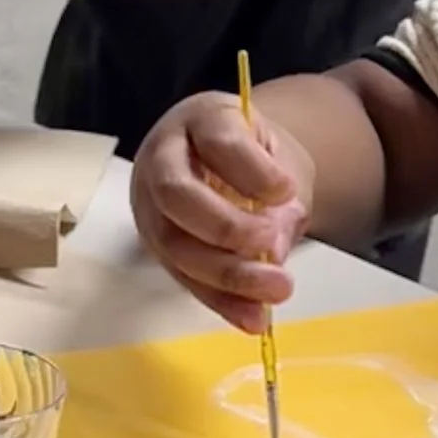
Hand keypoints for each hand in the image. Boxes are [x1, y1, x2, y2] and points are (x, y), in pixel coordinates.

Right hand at [129, 90, 313, 332]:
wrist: (230, 165)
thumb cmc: (255, 156)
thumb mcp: (279, 159)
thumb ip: (281, 198)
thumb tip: (273, 253)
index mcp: (200, 119)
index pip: (217, 140)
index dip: (250, 169)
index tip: (285, 191)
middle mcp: (163, 158)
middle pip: (177, 194)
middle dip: (226, 226)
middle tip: (272, 241)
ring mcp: (152, 205)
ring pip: (174, 245)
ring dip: (226, 274)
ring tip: (277, 289)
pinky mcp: (157, 248)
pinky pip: (183, 278)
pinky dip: (221, 302)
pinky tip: (253, 318)